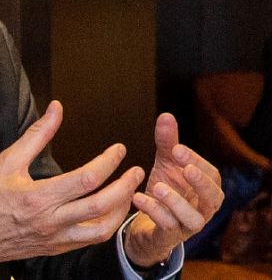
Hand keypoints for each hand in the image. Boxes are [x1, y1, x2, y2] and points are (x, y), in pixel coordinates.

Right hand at [0, 101, 145, 278]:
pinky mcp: (53, 249)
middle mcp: (50, 222)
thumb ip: (36, 135)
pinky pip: (88, 241)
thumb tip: (55, 110)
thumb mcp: (6, 162)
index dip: (108, 162)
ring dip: (121, 210)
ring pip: (101, 230)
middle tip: (136, 171)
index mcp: (38, 197)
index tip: (117, 149)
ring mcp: (54, 239)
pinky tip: (107, 212)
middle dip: (125, 187)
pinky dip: (104, 225)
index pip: (87, 179)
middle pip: (102, 206)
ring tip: (128, 193)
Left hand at [125, 113, 223, 266]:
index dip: (196, 161)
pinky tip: (138, 197)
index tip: (177, 149)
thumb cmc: (165, 188)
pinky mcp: (170, 237)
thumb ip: (168, 143)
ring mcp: (187, 225)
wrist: (148, 222)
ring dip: (176, 203)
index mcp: (206, 189)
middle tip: (184, 169)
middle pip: (213, 199)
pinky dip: (154, 212)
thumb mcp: (166, 164)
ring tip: (158, 187)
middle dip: (200, 183)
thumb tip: (166, 115)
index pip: (211, 175)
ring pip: (193, 219)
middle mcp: (202, 208)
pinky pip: (167, 228)